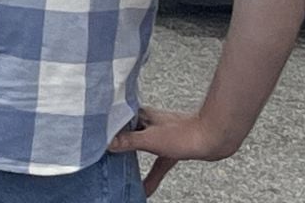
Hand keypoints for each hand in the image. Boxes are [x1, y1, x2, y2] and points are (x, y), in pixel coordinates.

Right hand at [108, 107, 232, 195]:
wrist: (214, 138)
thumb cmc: (184, 135)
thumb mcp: (150, 140)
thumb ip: (127, 141)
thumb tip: (104, 143)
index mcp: (139, 115)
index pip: (114, 120)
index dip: (102, 128)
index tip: (91, 137)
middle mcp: (147, 121)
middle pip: (124, 132)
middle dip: (113, 143)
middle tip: (101, 155)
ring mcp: (159, 133)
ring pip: (138, 146)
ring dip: (130, 158)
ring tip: (120, 172)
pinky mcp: (171, 145)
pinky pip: (154, 161)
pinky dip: (149, 174)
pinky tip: (146, 188)